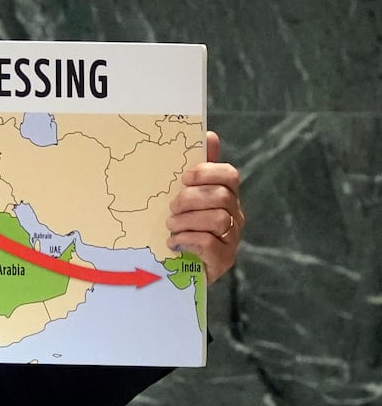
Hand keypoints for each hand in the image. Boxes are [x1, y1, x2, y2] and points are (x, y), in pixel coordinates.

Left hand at [167, 130, 241, 283]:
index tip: (185, 178)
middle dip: (191, 199)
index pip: (230, 175)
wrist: (181, 271)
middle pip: (221, 196)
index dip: (208, 172)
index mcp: (227, 197)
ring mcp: (231, 238)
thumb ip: (199, 171)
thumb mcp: (186, 198)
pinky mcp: (223, 260)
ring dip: (187, 221)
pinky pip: (210, 243)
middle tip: (171, 208)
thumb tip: (209, 134)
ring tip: (171, 227)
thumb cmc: (184, 228)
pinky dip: (188, 239)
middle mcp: (235, 216)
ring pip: (217, 219)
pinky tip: (174, 242)